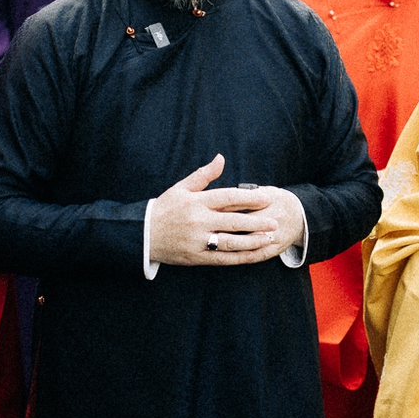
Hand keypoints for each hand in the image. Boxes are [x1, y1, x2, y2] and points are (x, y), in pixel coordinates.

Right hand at [148, 154, 290, 266]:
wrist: (142, 235)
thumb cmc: (165, 209)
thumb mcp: (181, 188)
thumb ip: (203, 175)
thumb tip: (221, 158)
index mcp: (196, 202)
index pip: (228, 198)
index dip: (249, 198)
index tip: (266, 198)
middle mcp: (198, 221)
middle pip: (233, 221)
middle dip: (257, 222)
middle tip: (275, 221)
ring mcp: (197, 240)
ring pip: (230, 242)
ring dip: (252, 241)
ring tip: (270, 238)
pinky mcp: (196, 257)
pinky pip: (222, 259)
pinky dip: (240, 257)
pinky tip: (254, 254)